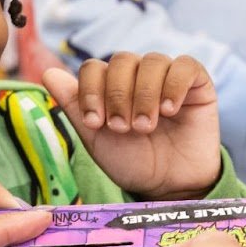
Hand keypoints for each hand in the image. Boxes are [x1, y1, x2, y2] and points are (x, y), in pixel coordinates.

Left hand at [43, 55, 220, 199]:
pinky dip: (174, 84)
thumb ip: (74, 106)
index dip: (91, 91)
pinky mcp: (197, 84)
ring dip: (144, 94)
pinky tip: (170, 110)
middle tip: (123, 129)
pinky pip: (186, 66)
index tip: (95, 123)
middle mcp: (137, 75)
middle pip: (121, 60)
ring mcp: (167, 77)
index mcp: (110, 85)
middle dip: (117, 95)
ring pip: (152, 61)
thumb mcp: (96, 139)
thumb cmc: (132, 162)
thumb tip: (48, 73)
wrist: (169, 186)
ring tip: (146, 127)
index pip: (94, 67)